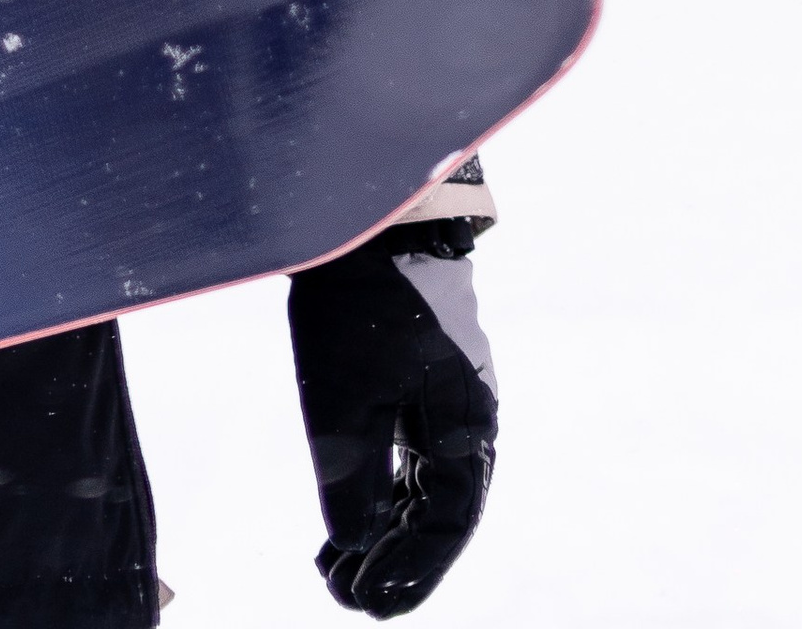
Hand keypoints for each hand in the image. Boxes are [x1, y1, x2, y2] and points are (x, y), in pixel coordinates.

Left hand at [288, 231, 496, 614]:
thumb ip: (353, 481)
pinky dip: (382, 487)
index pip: (447, 524)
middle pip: (439, 511)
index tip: (365, 603)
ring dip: (386, 528)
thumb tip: (353, 547)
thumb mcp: (344, 402)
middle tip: (347, 596)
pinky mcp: (415, 370)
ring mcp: (442, 391)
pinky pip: (408, 450)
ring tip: (336, 566)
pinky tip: (349, 512)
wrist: (370, 212)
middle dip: (395, 559)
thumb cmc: (362, 306)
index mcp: (465, 426)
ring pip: (421, 483)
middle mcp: (465, 415)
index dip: (410, 571)